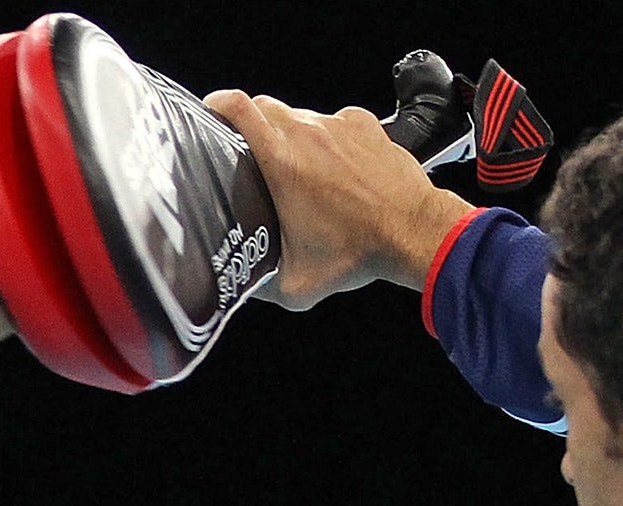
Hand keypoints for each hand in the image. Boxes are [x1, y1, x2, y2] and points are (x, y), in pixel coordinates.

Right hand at [203, 91, 476, 309]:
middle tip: (248, 154)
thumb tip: (239, 284)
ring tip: (298, 172)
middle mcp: (309, 134)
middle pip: (266, 108)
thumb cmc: (358, 254)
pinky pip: (333, 124)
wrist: (414, 233)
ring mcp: (339, 126)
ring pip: (300, 118)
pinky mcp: (364, 125)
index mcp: (282, 162)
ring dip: (291, 138)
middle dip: (251, 125)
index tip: (209, 111)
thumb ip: (259, 284)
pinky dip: (326, 141)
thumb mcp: (295, 284)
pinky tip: (334, 169)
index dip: (218, 104)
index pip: (239, 109)